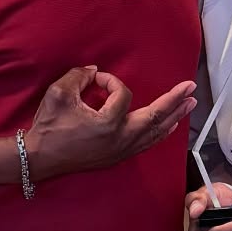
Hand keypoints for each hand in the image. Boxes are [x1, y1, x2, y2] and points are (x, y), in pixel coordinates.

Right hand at [27, 67, 195, 179]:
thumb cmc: (49, 126)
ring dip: (173, 117)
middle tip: (191, 87)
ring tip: (189, 105)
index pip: (121, 94)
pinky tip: (169, 126)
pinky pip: (146, 144)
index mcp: (108, 123)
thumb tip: (96, 72)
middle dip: (174, 101)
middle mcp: (120, 139)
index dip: (110, 81)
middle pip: (155, 117)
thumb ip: (79, 76)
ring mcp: (121, 150)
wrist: (40, 158)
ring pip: (154, 133)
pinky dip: (160, 133)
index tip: (94, 79)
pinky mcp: (117, 157)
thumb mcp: (59, 93)